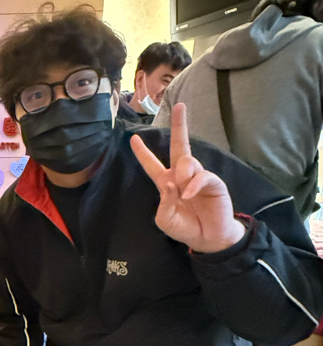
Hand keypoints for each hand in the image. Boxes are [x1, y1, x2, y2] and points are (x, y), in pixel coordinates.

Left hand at [130, 104, 245, 252]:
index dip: (143, 152)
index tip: (133, 138)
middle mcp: (182, 176)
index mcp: (167, 183)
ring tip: (185, 193)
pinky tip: (190, 194)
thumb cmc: (185, 228)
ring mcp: (198, 177)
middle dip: (179, 125)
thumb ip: (163, 203)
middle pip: (179, 145)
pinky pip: (201, 175)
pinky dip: (194, 184)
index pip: (152, 164)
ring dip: (183, 174)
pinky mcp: (213, 182)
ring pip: (187, 160)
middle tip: (179, 106)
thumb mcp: (165, 220)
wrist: (208, 239)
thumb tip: (170, 183)